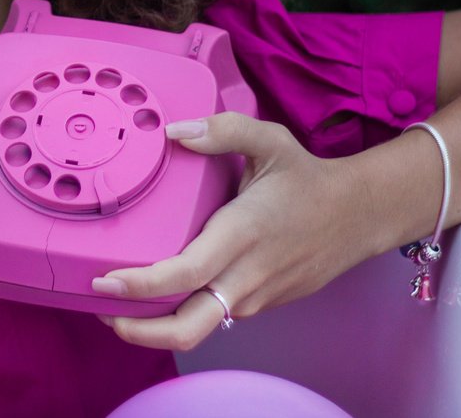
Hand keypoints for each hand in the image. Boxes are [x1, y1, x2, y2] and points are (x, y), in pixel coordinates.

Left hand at [92, 113, 373, 351]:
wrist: (359, 216)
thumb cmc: (308, 178)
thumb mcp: (271, 140)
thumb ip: (222, 130)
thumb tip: (173, 131)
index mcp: (242, 235)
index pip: (185, 274)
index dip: (140, 285)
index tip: (105, 280)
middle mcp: (246, 276)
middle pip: (188, 329)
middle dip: (137, 330)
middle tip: (101, 309)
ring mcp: (254, 297)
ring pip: (198, 328)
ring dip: (155, 324)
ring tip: (117, 301)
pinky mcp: (259, 305)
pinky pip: (214, 316)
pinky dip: (181, 311)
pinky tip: (159, 291)